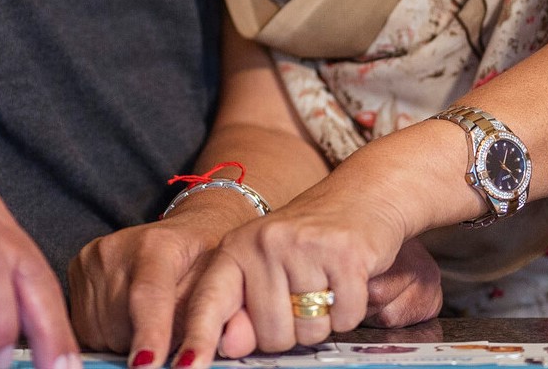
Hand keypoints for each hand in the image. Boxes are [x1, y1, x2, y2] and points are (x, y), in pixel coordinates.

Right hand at [68, 209, 225, 357]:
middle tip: (167, 336)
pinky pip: (85, 328)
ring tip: (147, 322)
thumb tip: (188, 360)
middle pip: (121, 324)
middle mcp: (116, 248)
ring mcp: (90, 258)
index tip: (148, 366)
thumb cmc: (205, 262)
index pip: (149, 295)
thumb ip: (202, 319)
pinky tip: (125, 319)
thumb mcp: (218, 284)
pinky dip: (106, 334)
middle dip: (144, 344)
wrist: (183, 233)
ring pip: (100, 332)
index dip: (149, 335)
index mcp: (157, 244)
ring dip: (123, 342)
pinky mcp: (74, 269)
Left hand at [173, 180, 428, 361]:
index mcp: (235, 248)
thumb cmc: (309, 242)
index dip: (198, 339)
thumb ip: (242, 310)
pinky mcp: (344, 252)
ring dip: (323, 322)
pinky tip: (347, 281)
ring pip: (309, 330)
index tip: (185, 367)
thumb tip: (228, 346)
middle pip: (270, 334)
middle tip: (301, 296)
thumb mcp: (266, 269)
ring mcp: (302, 245)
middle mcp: (263, 242)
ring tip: (325, 284)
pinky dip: (351, 312)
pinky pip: (345, 318)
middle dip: (290, 331)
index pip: (210, 300)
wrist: (362, 195)